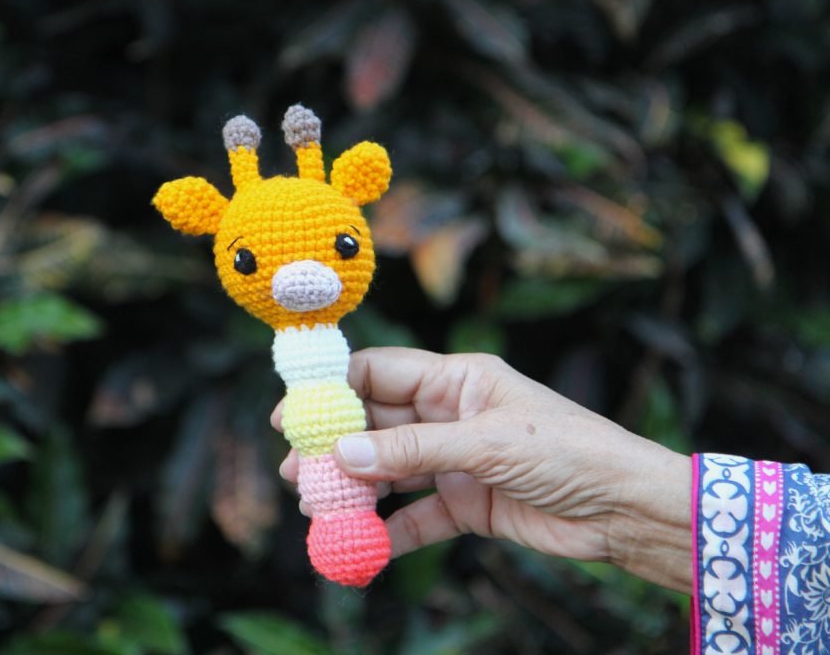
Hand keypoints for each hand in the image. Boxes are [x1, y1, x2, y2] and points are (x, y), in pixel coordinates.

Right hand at [271, 348, 691, 593]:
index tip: (292, 412)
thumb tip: (342, 451)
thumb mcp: (487, 445)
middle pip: (377, 424)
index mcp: (459, 379)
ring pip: (391, 471)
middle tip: (295, 470)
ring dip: (355, 490)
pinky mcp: (468, 504)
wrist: (627, 511)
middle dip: (336, 446)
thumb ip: (413, 450)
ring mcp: (458, 461)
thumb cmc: (570, 453)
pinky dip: (390, 532)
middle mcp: (452, 415)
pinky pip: (418, 516)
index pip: (381, 372)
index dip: (334, 388)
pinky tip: (363, 547)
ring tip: (315, 508)